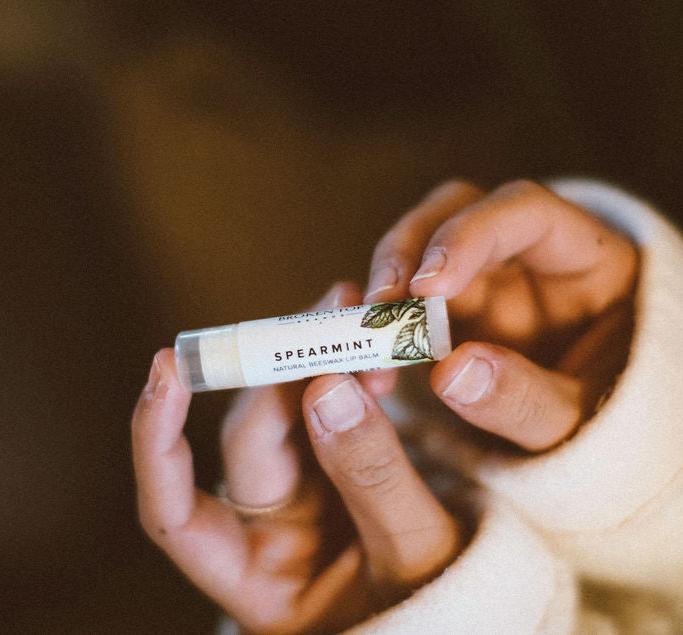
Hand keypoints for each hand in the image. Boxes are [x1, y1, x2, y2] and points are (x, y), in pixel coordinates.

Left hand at [132, 282, 459, 633]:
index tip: (167, 368)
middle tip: (335, 317)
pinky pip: (326, 405)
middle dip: (285, 371)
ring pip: (288, 410)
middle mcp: (266, 526)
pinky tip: (372, 356)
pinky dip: (346, 375)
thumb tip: (327, 387)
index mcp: (256, 575)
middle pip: (251, 437)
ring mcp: (301, 491)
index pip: (173, 513)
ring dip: (320, 362)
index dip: (157, 439)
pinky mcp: (333, 462)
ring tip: (363, 326)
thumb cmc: (437, 614)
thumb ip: (371, 480)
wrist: (473, 607)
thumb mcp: (412, 556)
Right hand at [364, 179, 637, 451]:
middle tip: (379, 307)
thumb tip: (449, 373)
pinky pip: (408, 297)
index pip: (525, 211)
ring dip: (387, 284)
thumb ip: (526, 399)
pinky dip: (383, 321)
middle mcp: (527, 255)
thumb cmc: (604, 416)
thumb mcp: (577, 418)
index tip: (427, 286)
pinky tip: (372, 359)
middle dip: (407, 252)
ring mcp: (486, 277)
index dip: (469, 235)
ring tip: (369, 336)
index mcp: (587, 259)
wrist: (598, 436)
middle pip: (456, 212)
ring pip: (420, 247)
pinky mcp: (452, 307)